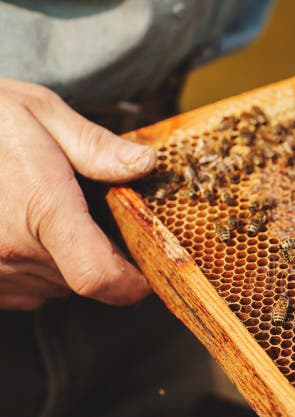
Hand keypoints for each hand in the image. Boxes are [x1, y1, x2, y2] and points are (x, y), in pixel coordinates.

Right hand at [0, 78, 152, 309]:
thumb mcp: (40, 112)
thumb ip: (97, 146)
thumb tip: (145, 164)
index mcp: (39, 207)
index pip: (97, 275)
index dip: (129, 284)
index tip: (143, 273)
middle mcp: (10, 248)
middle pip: (83, 279)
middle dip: (98, 255)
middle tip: (86, 215)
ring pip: (56, 286)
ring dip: (65, 260)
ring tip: (43, 214)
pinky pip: (27, 291)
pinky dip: (36, 268)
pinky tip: (21, 228)